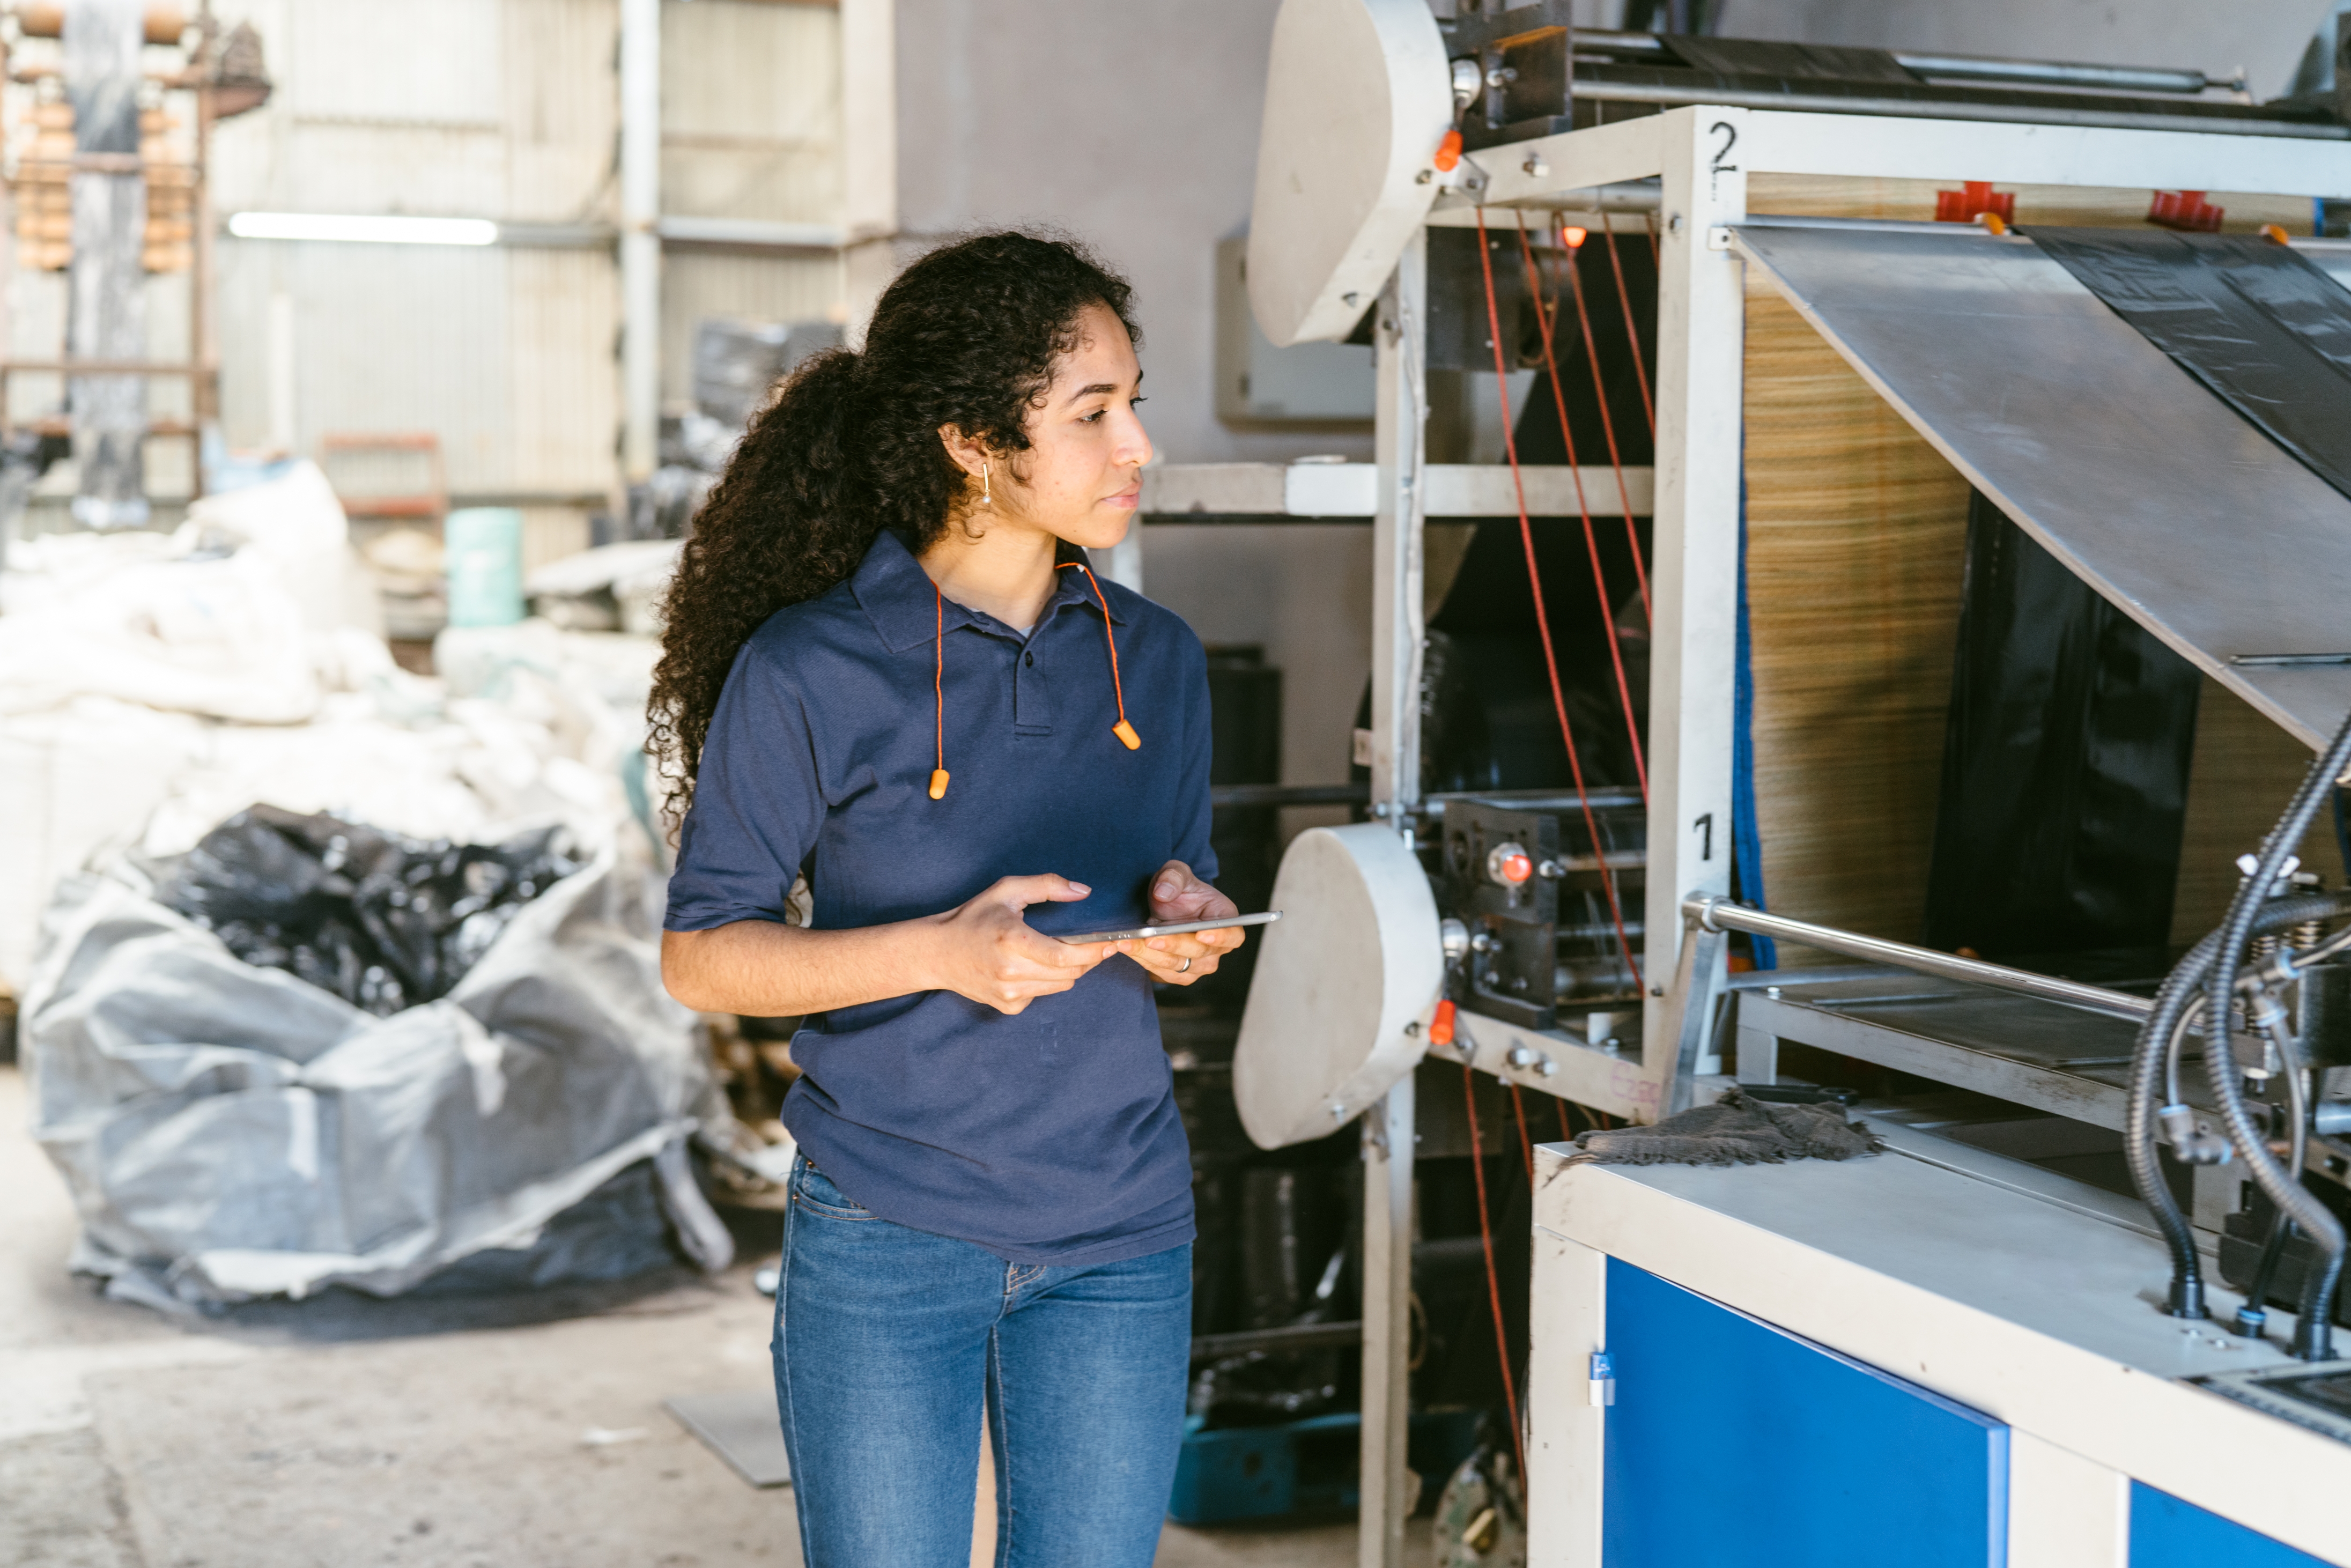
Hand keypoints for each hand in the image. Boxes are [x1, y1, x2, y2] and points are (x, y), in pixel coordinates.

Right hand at [926, 875, 1111, 1014]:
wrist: (937, 953)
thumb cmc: (973, 918)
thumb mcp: (1007, 890)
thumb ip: (1046, 885)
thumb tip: (1083, 891)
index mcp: (1012, 941)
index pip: (1066, 954)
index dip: (1094, 950)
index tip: (1113, 943)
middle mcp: (1011, 972)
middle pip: (1071, 972)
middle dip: (1087, 958)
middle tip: (1092, 944)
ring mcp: (1009, 993)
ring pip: (1062, 985)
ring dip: (1067, 969)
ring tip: (1054, 951)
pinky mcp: (1008, 1006)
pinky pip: (1043, 994)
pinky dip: (1046, 981)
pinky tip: (1030, 967)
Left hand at [1117, 860, 1244, 986]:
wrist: (1165, 907)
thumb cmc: (1180, 891)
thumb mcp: (1177, 873)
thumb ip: (1173, 876)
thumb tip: (1163, 893)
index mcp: (1225, 921)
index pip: (1232, 935)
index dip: (1220, 937)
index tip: (1202, 934)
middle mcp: (1216, 949)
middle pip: (1199, 954)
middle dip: (1173, 945)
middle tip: (1150, 937)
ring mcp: (1198, 965)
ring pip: (1177, 967)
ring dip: (1151, 956)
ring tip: (1128, 943)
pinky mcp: (1177, 974)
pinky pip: (1161, 974)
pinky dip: (1143, 961)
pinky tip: (1128, 948)